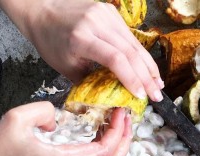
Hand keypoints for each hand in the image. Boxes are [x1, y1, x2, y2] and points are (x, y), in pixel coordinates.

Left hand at [0, 0, 163, 100]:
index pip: (115, 59)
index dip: (131, 79)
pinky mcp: (111, 12)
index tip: (140, 97)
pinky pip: (130, 37)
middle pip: (130, 52)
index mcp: (82, 38)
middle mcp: (96, 22)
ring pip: (134, 44)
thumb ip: (90, 83)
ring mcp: (106, 14)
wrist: (42, 11)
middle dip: (146, 77)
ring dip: (148, 67)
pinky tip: (148, 69)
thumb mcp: (66, 68)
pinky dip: (141, 55)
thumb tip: (112, 100)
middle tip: (157, 96)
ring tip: (158, 85)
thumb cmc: (50, 42)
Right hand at [0, 102, 130, 155]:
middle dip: (125, 140)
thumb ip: (43, 110)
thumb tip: (59, 118)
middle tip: (126, 118)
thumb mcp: (15, 119)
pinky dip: (103, 153)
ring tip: (115, 124)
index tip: (121, 111)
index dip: (118, 130)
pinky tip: (98, 135)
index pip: (105, 149)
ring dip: (115, 147)